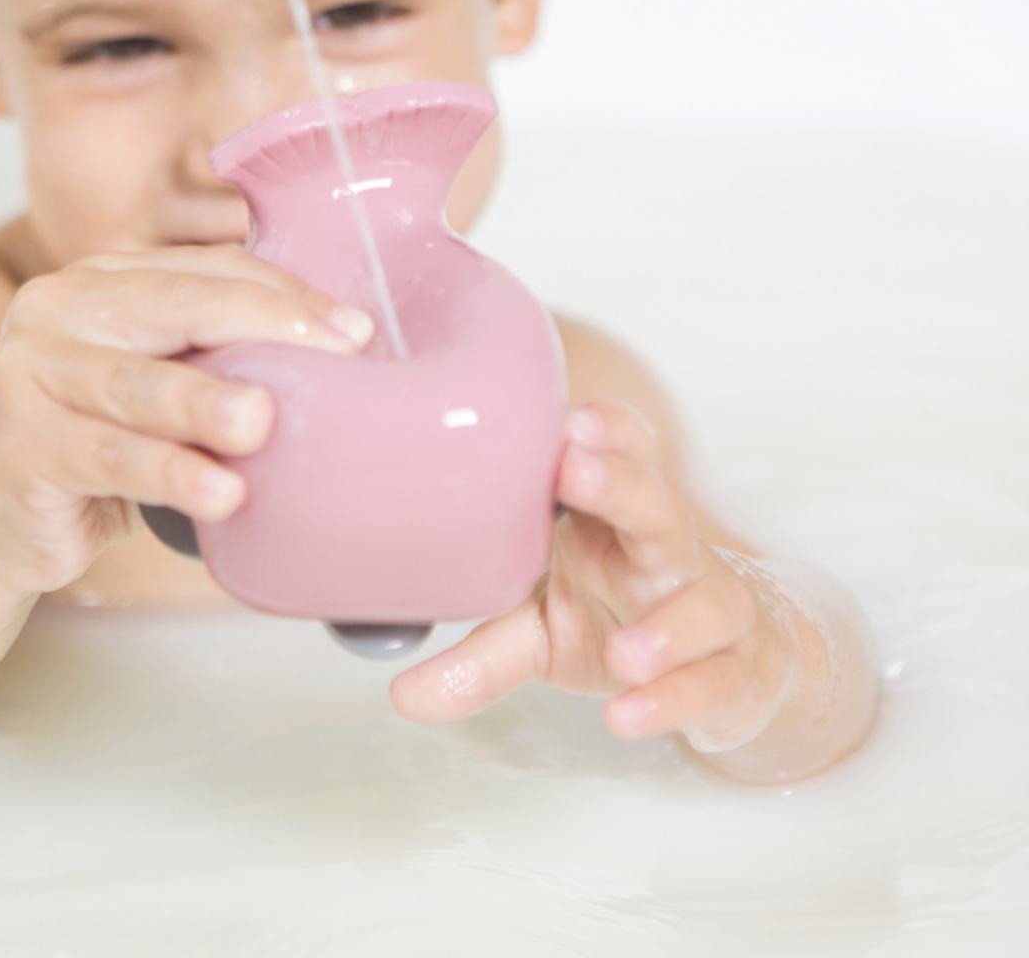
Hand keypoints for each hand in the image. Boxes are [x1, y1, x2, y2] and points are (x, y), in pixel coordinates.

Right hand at [0, 245, 375, 596]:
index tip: (356, 332)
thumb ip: (223, 356)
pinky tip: (219, 496)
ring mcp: (26, 369)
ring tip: (263, 424)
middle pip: (175, 306)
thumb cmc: (106, 445)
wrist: (3, 521)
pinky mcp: (16, 441)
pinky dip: (166, 474)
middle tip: (335, 355)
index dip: (286, 296)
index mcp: (105, 278)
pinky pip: (105, 456)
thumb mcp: (165, 387)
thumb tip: (345, 350)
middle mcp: (58, 305)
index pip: (208, 271)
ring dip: (205, 404)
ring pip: (136, 384)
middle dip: (263, 328)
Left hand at [389, 398, 799, 751]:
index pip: (622, 456)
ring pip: (708, 600)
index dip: (603, 432)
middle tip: (576, 470)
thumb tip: (400, 694)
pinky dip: (675, 699)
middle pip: (659, 505)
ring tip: (624, 650)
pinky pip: (716, 682)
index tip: (565, 420)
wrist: (727, 664)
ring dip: (667, 624)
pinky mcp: (735, 673)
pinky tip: (628, 715)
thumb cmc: (622, 616)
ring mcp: (708, 610)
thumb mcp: (542, 629)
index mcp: (614, 521)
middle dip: (622, 484)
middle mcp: (664, 554)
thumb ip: (478, 657)